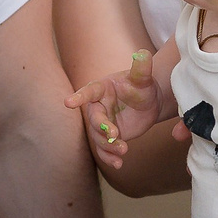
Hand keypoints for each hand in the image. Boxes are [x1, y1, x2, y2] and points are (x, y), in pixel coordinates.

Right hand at [66, 50, 168, 169]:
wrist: (149, 102)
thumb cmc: (142, 86)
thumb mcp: (143, 78)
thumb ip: (142, 68)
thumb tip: (144, 53)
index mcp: (102, 89)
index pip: (89, 92)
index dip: (79, 97)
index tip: (68, 102)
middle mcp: (98, 106)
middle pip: (94, 119)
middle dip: (102, 129)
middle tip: (115, 135)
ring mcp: (102, 123)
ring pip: (97, 137)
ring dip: (108, 146)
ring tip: (124, 150)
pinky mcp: (108, 137)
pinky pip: (104, 149)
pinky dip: (109, 157)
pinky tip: (119, 164)